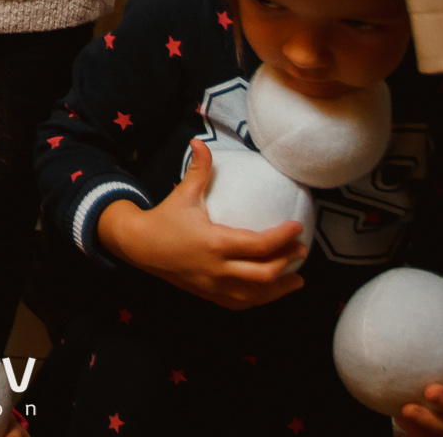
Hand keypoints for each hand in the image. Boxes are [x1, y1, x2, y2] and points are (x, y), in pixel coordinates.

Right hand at [98, 142, 306, 309]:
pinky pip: (240, 303)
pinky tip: (270, 292)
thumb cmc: (165, 218)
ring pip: (255, 295)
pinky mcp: (208, 295)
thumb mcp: (184, 193)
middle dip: (287, 262)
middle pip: (263, 273)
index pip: (258, 245)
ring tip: (298, 279)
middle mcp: (217, 269)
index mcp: (214, 243)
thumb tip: (200, 140)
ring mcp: (213, 286)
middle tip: (302, 250)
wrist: (140, 246)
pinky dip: (259, 299)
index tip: (297, 227)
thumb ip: (199, 168)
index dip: (282, 238)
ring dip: (279, 289)